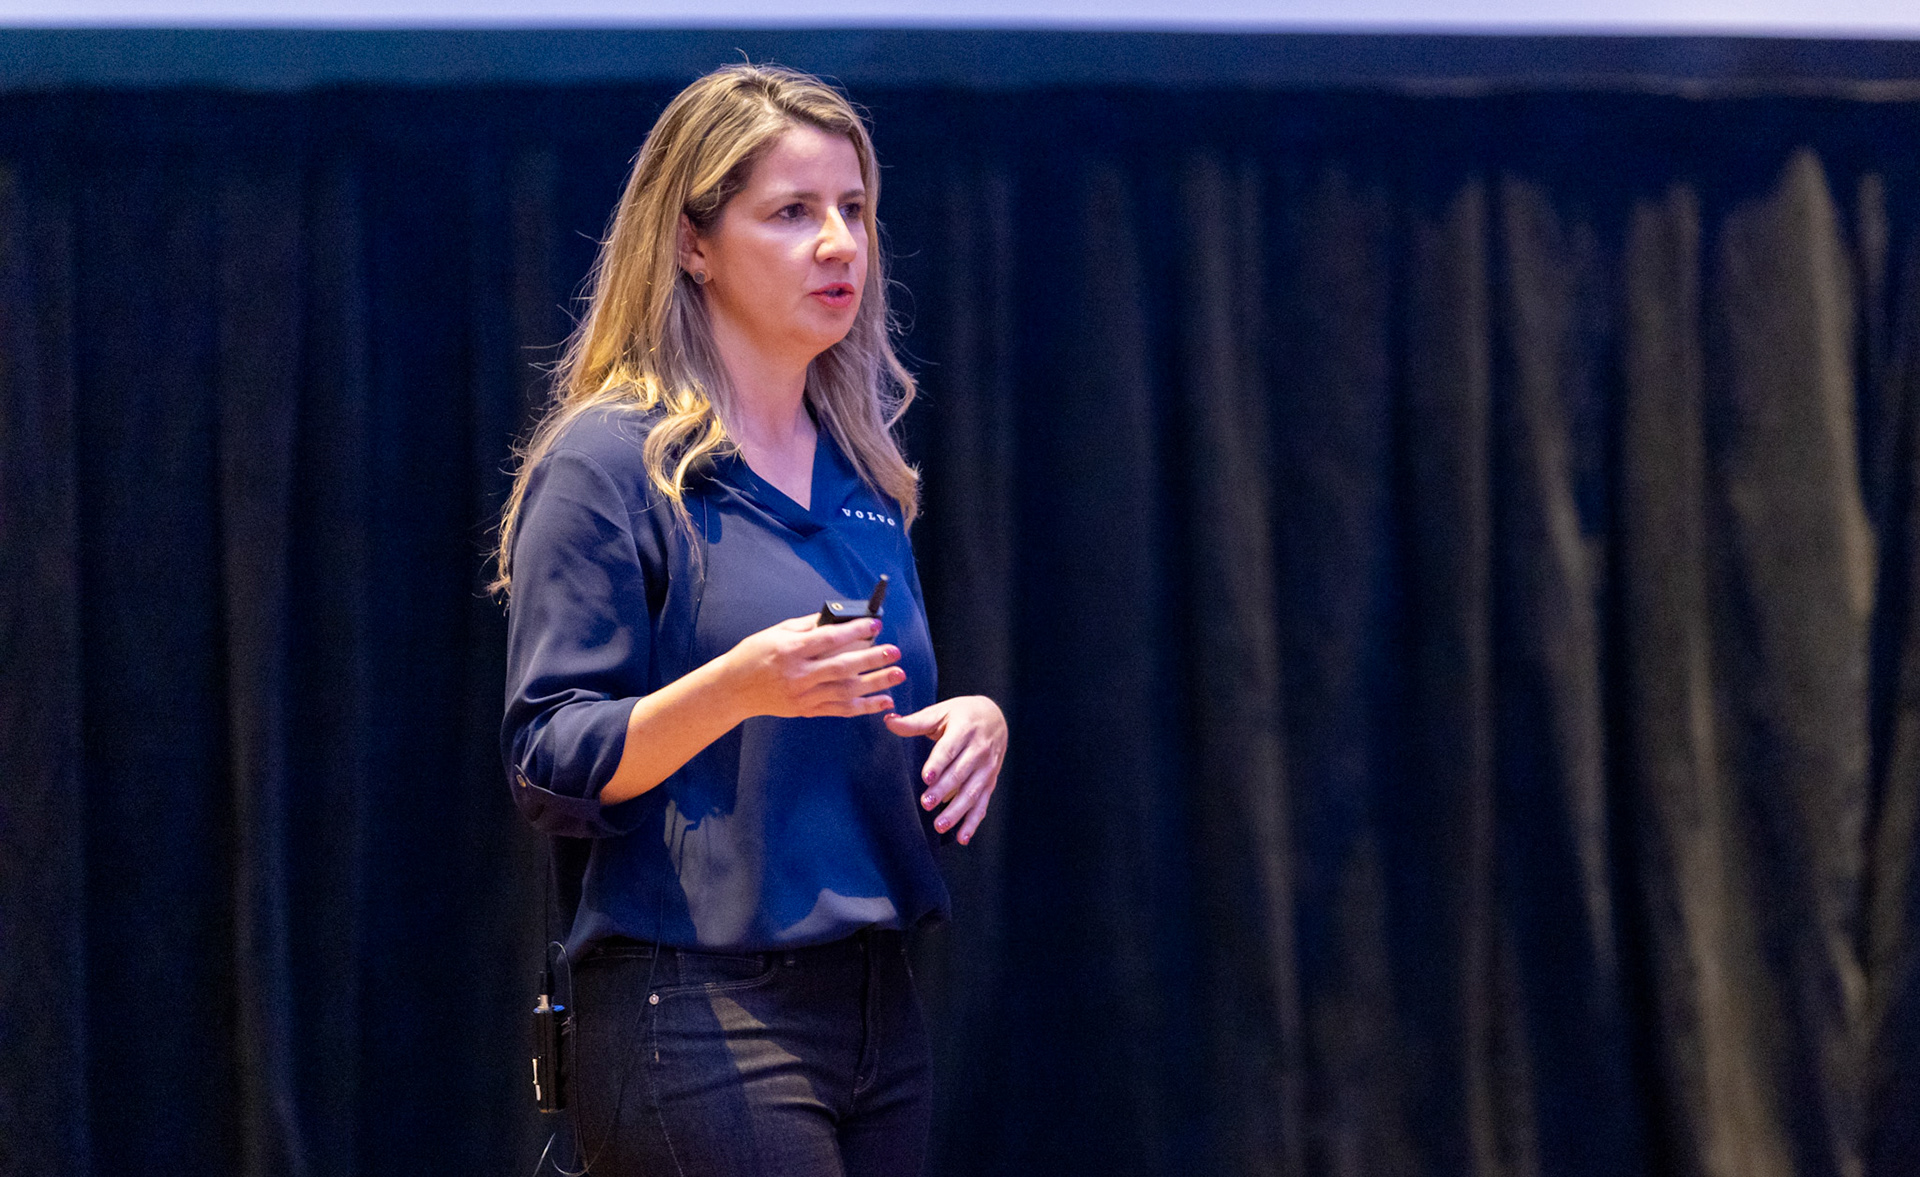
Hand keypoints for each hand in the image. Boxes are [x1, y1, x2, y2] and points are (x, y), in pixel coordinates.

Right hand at [722, 614, 904, 719]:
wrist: (733, 689)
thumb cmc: (754, 655)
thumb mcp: (777, 632)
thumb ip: (808, 625)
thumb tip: (840, 618)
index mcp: (790, 650)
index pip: (828, 639)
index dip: (854, 631)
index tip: (876, 624)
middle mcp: (798, 675)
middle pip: (842, 667)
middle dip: (872, 659)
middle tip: (895, 651)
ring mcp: (803, 696)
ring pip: (845, 691)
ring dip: (875, 683)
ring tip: (898, 675)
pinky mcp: (806, 710)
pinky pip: (840, 709)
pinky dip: (864, 707)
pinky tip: (884, 701)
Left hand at [885, 696, 1006, 844]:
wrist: (996, 716)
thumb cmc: (961, 714)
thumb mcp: (940, 712)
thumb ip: (915, 721)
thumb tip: (888, 720)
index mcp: (965, 729)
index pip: (950, 749)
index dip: (938, 763)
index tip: (926, 777)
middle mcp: (979, 750)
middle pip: (960, 773)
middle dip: (944, 789)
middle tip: (926, 803)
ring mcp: (987, 768)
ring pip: (972, 792)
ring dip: (957, 811)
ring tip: (939, 825)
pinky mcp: (990, 782)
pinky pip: (982, 804)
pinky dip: (973, 822)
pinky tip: (962, 838)